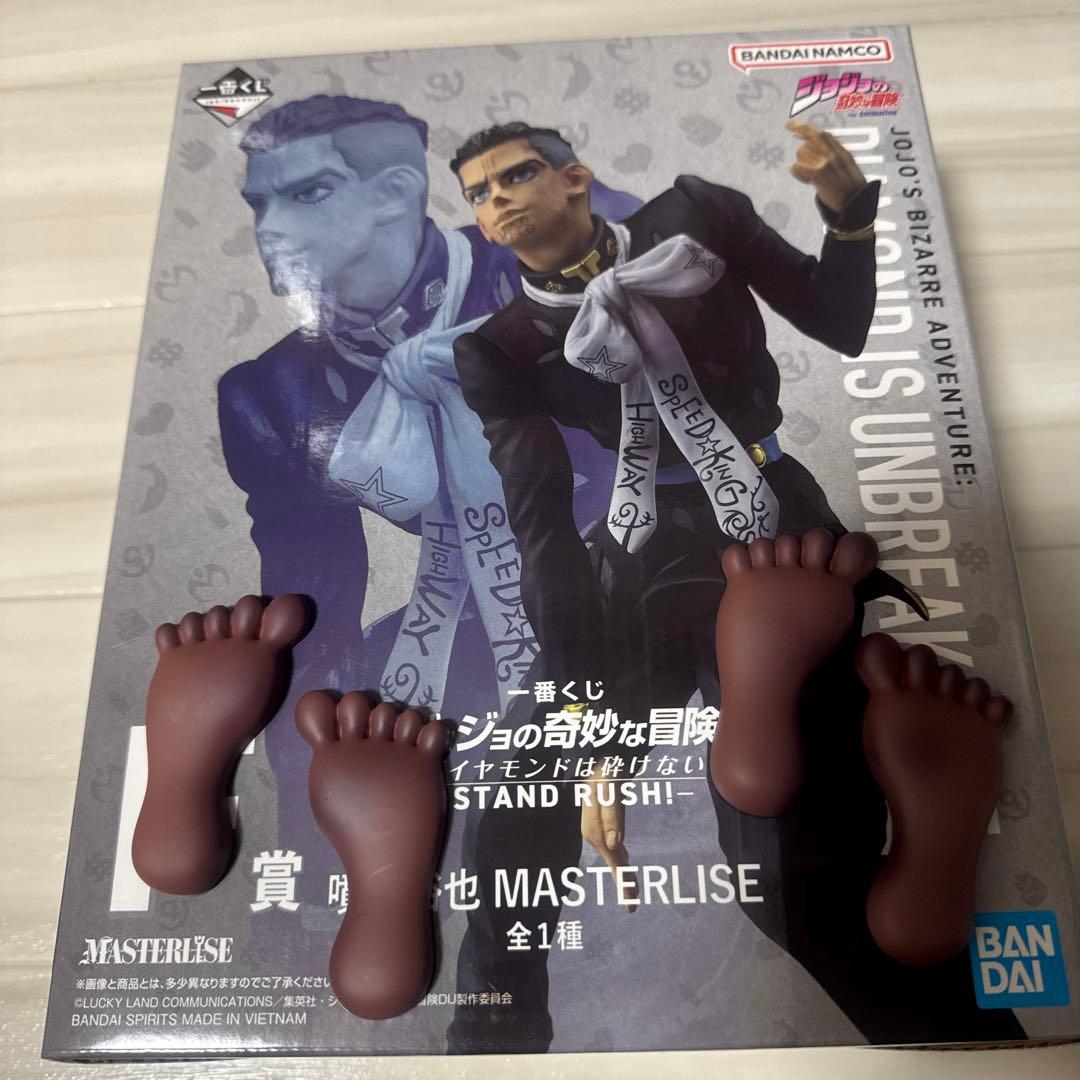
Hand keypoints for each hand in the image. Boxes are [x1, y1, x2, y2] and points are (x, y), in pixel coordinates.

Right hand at [579, 761, 637, 911]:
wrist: (599, 756)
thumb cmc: (606, 771)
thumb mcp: (610, 790)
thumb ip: (612, 816)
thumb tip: (615, 844)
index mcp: (595, 830)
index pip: (613, 862)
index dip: (623, 882)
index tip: (631, 903)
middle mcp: (594, 833)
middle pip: (612, 862)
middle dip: (622, 882)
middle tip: (633, 905)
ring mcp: (596, 827)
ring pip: (612, 854)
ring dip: (621, 871)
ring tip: (631, 890)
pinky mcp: (601, 821)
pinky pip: (611, 845)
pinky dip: (619, 856)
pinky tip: (624, 859)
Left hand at [785, 120, 866, 213]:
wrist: (856, 207)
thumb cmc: (853, 193)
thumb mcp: (849, 170)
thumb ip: (836, 160)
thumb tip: (821, 155)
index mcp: (843, 154)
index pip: (825, 135)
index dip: (810, 129)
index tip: (798, 127)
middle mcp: (834, 156)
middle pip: (814, 136)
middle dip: (800, 128)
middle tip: (788, 126)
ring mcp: (826, 164)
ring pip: (803, 151)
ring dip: (799, 160)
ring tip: (806, 172)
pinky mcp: (818, 175)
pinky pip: (798, 167)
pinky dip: (795, 170)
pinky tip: (800, 176)